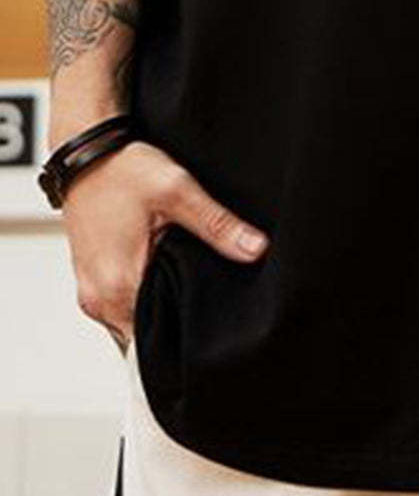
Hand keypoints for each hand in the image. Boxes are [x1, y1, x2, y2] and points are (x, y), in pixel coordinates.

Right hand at [63, 140, 268, 351]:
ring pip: (134, 321)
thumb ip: (217, 225)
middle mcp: (99, 299)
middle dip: (178, 321)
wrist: (85, 152)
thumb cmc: (123, 169)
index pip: (158, 343)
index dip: (189, 336)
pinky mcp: (91, 281)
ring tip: (187, 282)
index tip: (215, 322)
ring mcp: (92, 292)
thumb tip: (256, 250)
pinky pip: (122, 305)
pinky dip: (143, 295)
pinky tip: (164, 273)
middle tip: (208, 297)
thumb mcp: (177, 190)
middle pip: (147, 335)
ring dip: (160, 308)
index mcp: (118, 286)